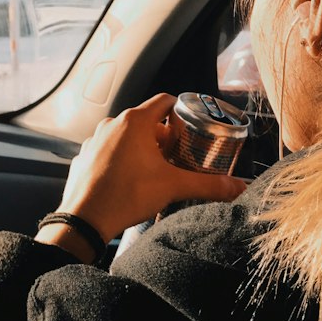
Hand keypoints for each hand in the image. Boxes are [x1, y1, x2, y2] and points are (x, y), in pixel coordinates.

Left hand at [44, 94, 247, 246]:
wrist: (85, 219)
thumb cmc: (126, 195)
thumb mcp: (173, 187)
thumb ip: (208, 185)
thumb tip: (237, 186)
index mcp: (134, 121)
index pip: (165, 101)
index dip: (182, 112)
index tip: (192, 127)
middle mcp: (112, 124)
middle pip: (146, 121)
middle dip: (165, 136)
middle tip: (179, 156)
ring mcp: (95, 140)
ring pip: (126, 136)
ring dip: (143, 148)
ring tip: (156, 170)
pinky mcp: (85, 157)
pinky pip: (109, 151)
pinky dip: (122, 159)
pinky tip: (130, 180)